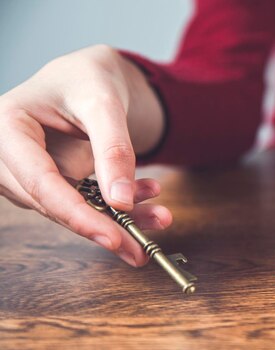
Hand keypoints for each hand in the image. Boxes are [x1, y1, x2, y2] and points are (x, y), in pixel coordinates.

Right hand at [0, 45, 168, 265]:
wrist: (92, 75)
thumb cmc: (88, 76)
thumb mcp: (104, 102)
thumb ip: (112, 149)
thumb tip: (121, 202)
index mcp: (8, 127)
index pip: (39, 182)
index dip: (76, 215)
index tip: (112, 237)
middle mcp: (12, 155)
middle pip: (53, 205)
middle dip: (102, 227)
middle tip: (139, 249)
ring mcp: (31, 172)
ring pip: (72, 210)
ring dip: (117, 219)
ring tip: (160, 216)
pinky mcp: (55, 182)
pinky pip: (86, 202)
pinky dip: (119, 206)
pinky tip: (148, 197)